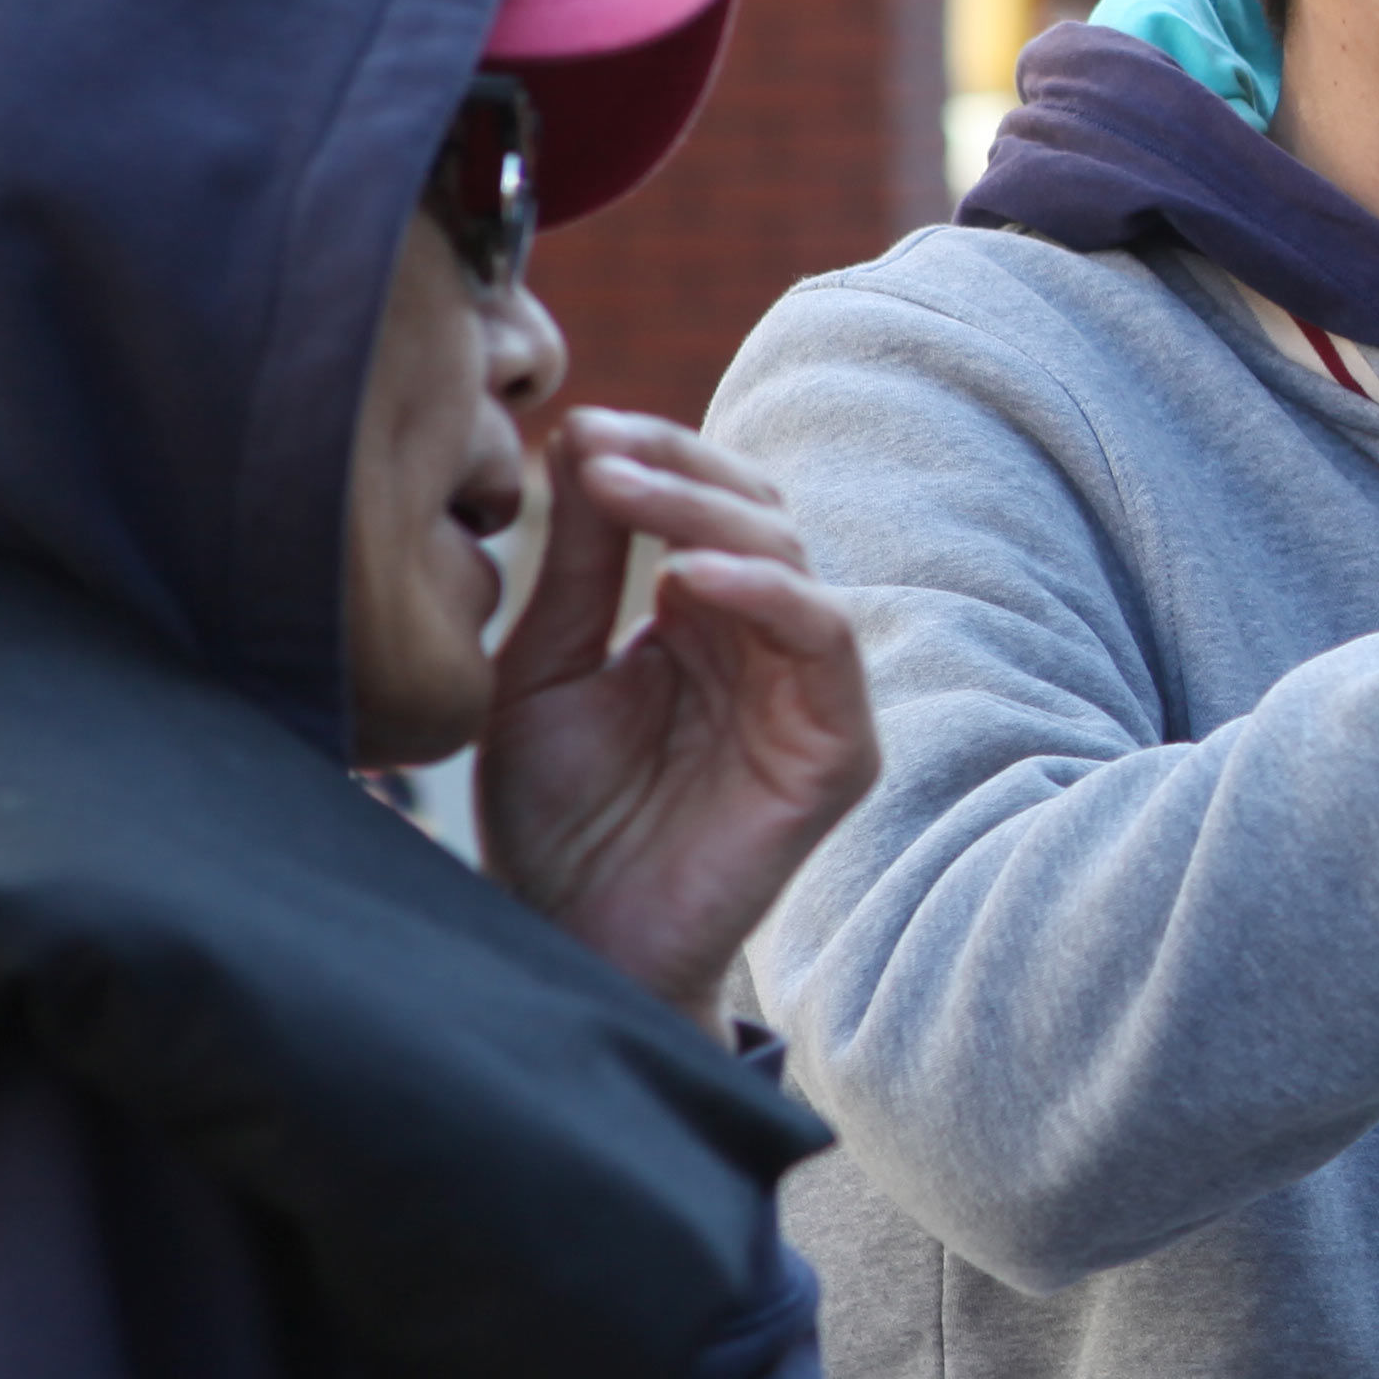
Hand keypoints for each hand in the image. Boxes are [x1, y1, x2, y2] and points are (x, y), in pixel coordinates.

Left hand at [478, 411, 884, 1035]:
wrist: (572, 946)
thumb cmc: (554, 823)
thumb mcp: (543, 672)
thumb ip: (577, 571)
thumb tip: (583, 437)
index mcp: (703, 619)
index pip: (706, 501)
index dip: (653, 452)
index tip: (571, 432)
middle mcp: (766, 643)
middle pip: (757, 510)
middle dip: (677, 466)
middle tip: (592, 453)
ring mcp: (807, 693)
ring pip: (792, 557)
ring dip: (707, 513)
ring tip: (618, 493)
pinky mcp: (835, 749)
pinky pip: (823, 640)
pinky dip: (764, 594)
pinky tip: (682, 583)